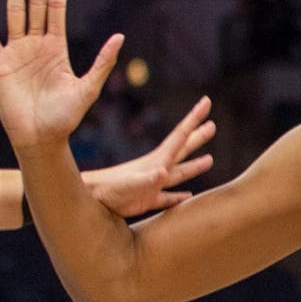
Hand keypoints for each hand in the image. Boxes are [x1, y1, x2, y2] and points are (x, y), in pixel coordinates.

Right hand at [0, 0, 123, 150]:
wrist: (41, 138)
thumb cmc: (66, 117)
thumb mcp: (88, 87)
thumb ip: (102, 61)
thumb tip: (119, 36)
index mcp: (57, 46)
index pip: (57, 6)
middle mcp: (36, 44)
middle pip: (38, 2)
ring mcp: (16, 52)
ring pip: (15, 11)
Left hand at [85, 97, 216, 217]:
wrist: (88, 199)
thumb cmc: (107, 191)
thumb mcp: (129, 184)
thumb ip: (146, 180)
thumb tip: (162, 173)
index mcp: (158, 160)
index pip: (180, 135)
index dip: (194, 118)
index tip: (206, 101)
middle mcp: (158, 168)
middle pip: (183, 150)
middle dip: (198, 138)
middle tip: (213, 125)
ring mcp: (153, 184)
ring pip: (179, 174)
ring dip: (194, 167)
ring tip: (209, 160)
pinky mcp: (146, 200)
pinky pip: (168, 198)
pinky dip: (179, 197)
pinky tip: (188, 197)